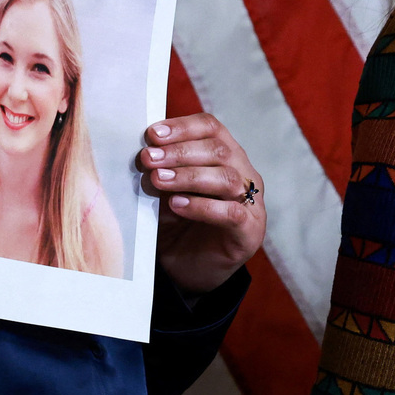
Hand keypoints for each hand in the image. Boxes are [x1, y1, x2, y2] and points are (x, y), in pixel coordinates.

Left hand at [138, 114, 263, 295]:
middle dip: (179, 152)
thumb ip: (160, 169)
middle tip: (148, 159)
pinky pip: (231, 213)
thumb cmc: (177, 222)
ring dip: (188, 176)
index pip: (211, 128)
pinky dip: (202, 206)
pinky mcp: (250, 231)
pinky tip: (177, 205)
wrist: (187, 268)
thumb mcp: (164, 190)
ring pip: (227, 178)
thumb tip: (143, 152)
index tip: (152, 134)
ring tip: (159, 180)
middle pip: (219, 150)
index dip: (182, 127)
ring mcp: (252, 203)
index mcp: (225, 155)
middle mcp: (243, 174)